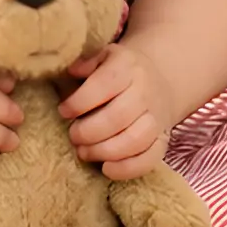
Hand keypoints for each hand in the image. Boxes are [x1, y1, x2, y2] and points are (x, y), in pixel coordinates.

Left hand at [60, 42, 170, 179]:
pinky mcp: (163, 141)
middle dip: (88, 132)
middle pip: (118, 117)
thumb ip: (85, 63)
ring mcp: (157, 118)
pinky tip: (106, 168)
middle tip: (73, 136)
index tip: (64, 111)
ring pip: (135, 141)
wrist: (158, 81)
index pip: (105, 84)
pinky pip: (150, 159)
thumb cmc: (118, 72)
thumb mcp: (102, 57)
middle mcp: (145, 92)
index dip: (80, 101)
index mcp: (127, 66)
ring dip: (103, 152)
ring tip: (84, 152)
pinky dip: (127, 169)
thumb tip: (72, 71)